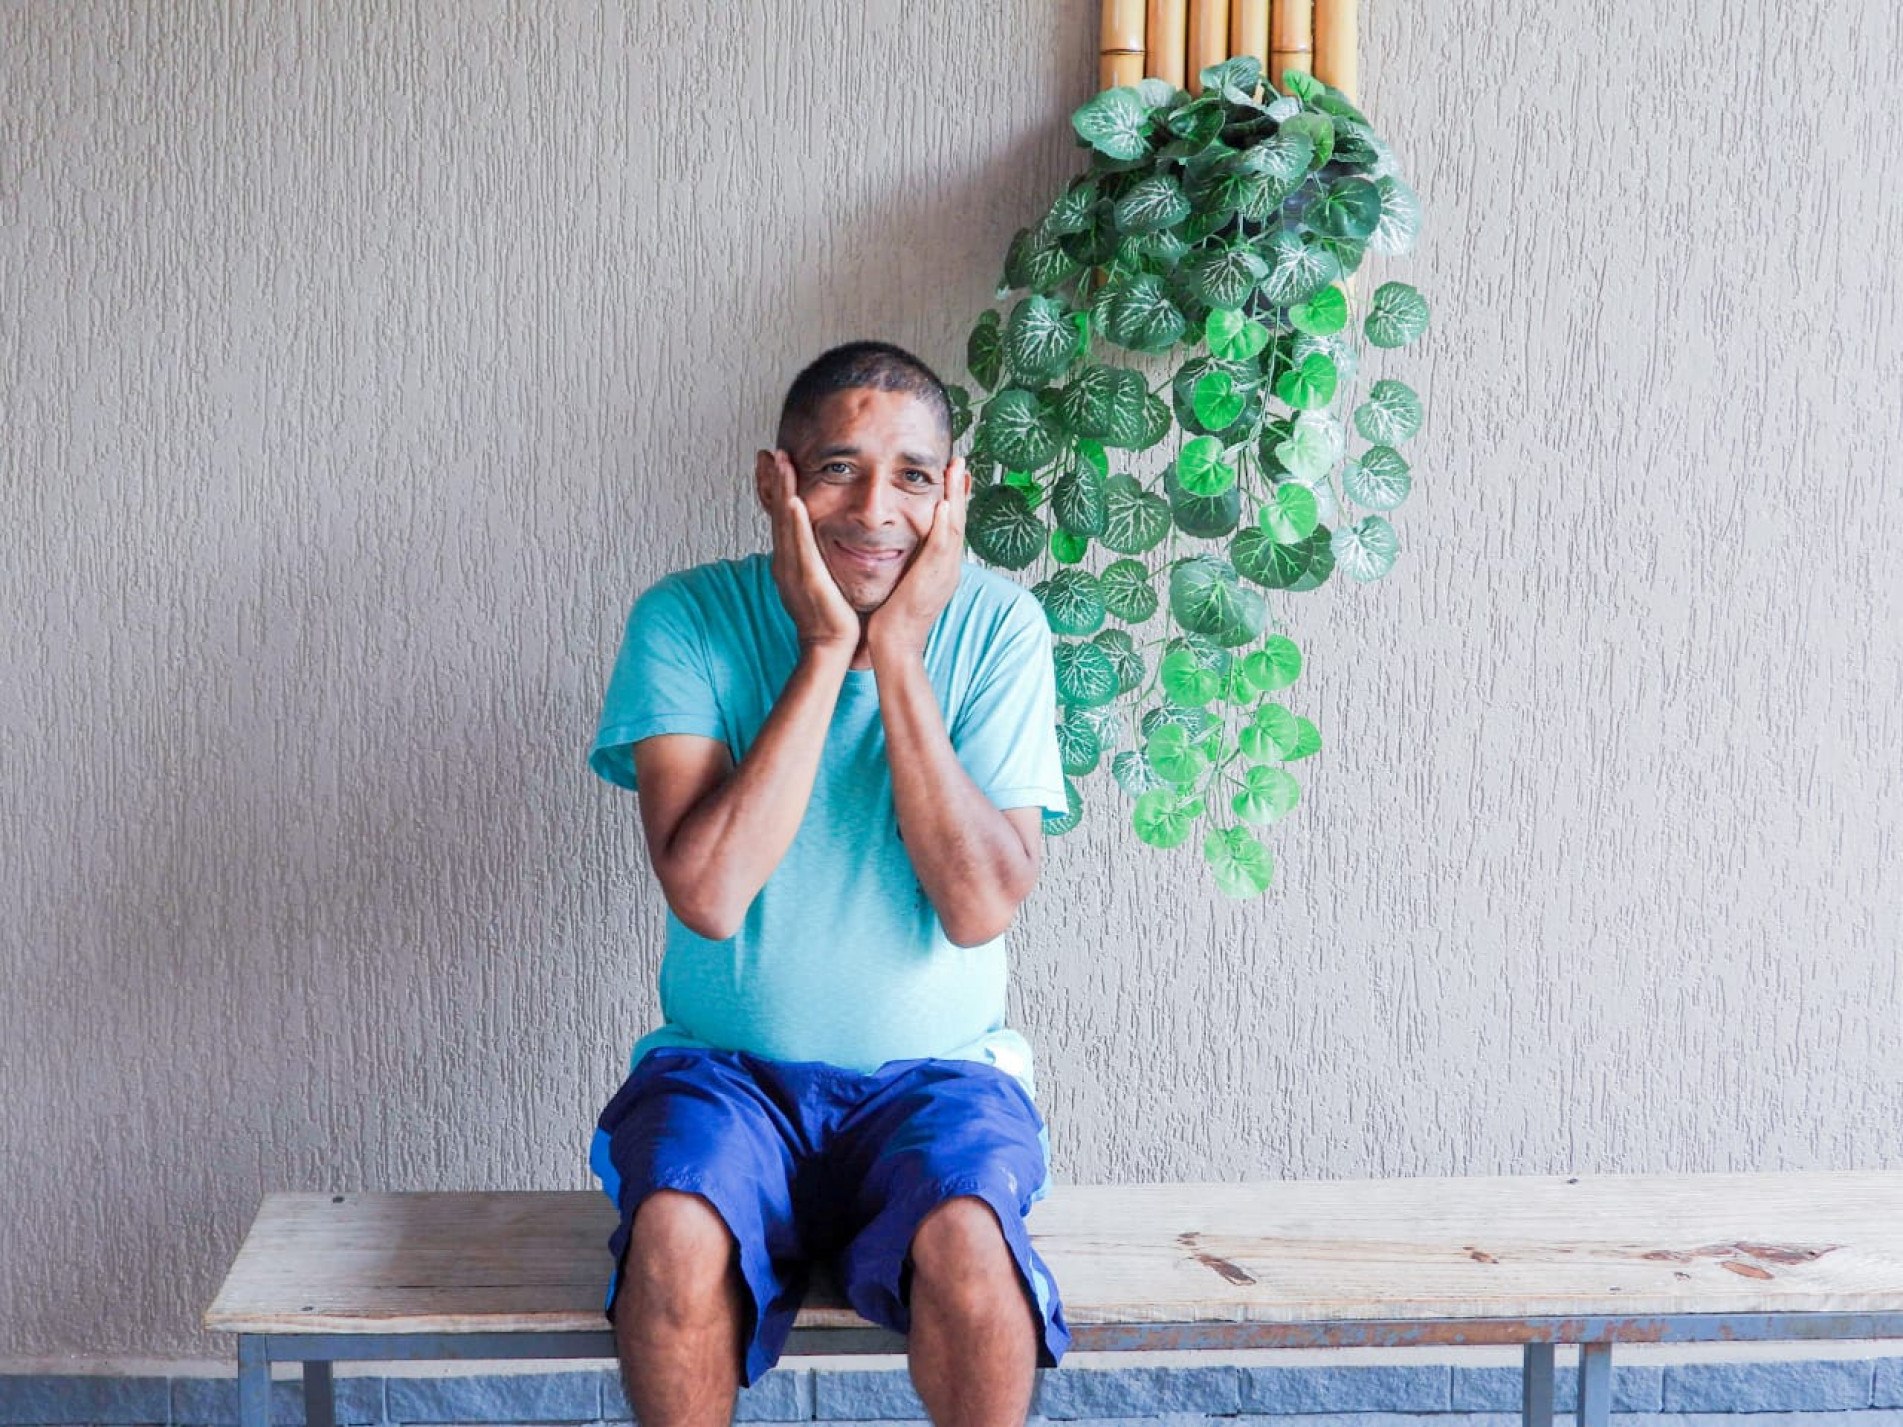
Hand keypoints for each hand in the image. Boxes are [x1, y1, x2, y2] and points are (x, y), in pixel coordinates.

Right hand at [765, 449, 858, 657]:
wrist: (830, 647)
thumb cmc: (831, 617)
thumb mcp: (820, 580)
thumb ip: (817, 559)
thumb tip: (822, 542)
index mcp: (789, 560)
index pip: (780, 517)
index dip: (774, 489)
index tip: (771, 462)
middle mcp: (785, 561)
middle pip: (776, 513)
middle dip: (772, 481)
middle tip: (768, 452)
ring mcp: (793, 569)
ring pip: (785, 522)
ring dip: (782, 490)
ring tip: (780, 462)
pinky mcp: (807, 578)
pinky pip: (800, 545)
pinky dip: (795, 522)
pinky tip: (793, 501)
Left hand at [867, 457, 967, 661]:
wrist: (894, 645)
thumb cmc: (892, 618)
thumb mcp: (905, 583)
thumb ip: (908, 563)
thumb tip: (902, 548)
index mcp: (942, 568)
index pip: (951, 527)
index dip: (954, 499)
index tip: (953, 475)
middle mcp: (948, 568)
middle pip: (958, 521)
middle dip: (959, 490)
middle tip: (959, 461)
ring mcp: (943, 573)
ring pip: (954, 528)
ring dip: (956, 497)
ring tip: (956, 470)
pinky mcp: (931, 579)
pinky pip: (941, 547)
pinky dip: (944, 524)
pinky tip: (943, 504)